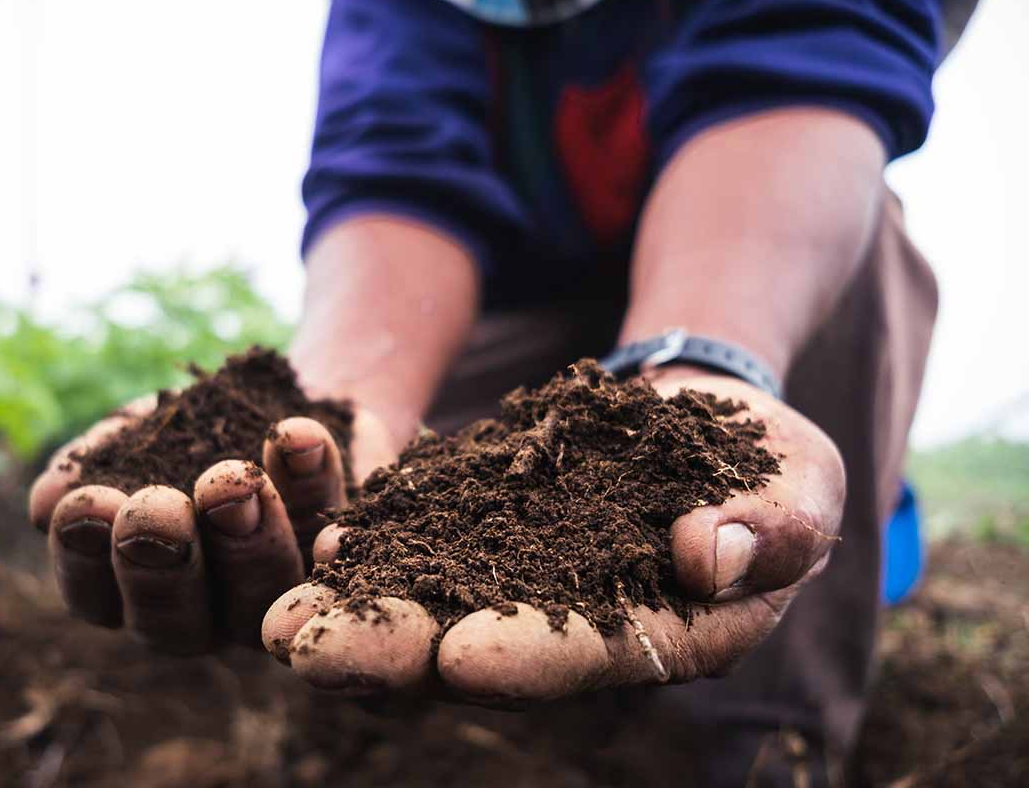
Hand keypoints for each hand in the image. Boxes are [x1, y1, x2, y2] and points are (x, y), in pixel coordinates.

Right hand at [27, 397, 397, 654]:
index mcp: (137, 590)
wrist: (297, 408)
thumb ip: (100, 460)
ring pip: (261, 595)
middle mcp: (209, 615)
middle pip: (177, 623)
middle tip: (155, 506)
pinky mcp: (353, 570)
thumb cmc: (199, 430)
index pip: (98, 596)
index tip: (87, 501)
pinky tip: (301, 439)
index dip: (85, 558)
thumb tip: (47, 503)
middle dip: (162, 563)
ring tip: (231, 477)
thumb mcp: (142, 429)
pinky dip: (321, 490)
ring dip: (246, 537)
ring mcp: (283, 602)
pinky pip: (341, 548)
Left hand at [261, 371, 844, 700]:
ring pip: (430, 608)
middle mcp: (578, 627)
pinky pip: (418, 544)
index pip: (594, 659)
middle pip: (483, 651)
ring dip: (353, 615)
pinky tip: (304, 549)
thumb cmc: (769, 460)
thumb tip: (710, 556)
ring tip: (277, 620)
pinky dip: (364, 550)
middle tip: (316, 655)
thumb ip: (775, 524)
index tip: (464, 657)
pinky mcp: (481, 531)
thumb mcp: (799, 479)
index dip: (532, 660)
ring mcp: (521, 582)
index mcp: (666, 636)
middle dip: (401, 654)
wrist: (704, 417)